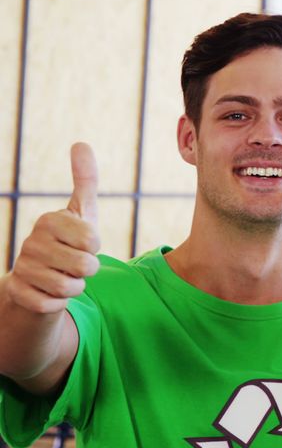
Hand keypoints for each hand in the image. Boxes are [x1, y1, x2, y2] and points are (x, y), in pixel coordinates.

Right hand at [6, 143, 100, 314]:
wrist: (40, 279)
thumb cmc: (67, 243)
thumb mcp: (81, 213)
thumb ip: (85, 180)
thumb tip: (81, 143)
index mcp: (48, 221)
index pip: (92, 239)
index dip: (96, 246)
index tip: (84, 243)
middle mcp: (30, 242)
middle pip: (85, 265)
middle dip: (89, 270)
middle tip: (76, 264)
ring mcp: (21, 268)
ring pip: (71, 288)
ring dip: (76, 287)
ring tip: (64, 277)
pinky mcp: (19, 294)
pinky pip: (54, 305)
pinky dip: (59, 303)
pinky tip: (50, 293)